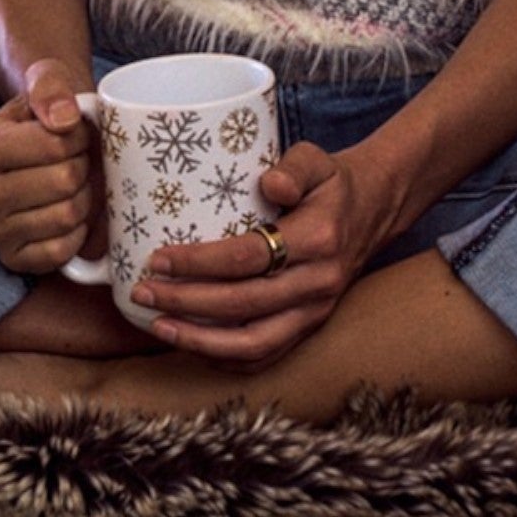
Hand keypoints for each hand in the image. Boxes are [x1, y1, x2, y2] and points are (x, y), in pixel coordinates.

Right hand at [0, 58, 102, 274]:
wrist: (43, 147)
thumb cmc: (45, 114)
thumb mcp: (44, 80)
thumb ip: (50, 85)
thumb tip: (63, 119)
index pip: (53, 146)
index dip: (78, 136)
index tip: (75, 131)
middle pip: (63, 182)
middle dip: (83, 166)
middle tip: (78, 158)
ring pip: (67, 216)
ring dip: (84, 197)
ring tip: (74, 181)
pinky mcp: (12, 260)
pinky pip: (61, 252)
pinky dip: (77, 232)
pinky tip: (70, 210)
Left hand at [129, 142, 392, 366]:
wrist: (373, 209)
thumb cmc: (331, 181)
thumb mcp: (316, 159)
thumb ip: (292, 167)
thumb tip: (267, 184)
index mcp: (318, 238)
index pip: (249, 258)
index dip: (200, 262)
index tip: (159, 258)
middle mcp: (319, 283)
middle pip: (244, 304)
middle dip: (187, 303)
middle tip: (143, 291)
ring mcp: (316, 311)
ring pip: (254, 343)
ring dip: (200, 341)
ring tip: (158, 326)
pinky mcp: (311, 326)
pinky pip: (266, 354)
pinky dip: (226, 357)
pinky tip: (192, 344)